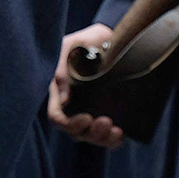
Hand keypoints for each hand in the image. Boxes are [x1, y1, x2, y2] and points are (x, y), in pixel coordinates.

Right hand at [47, 22, 124, 148]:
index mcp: (59, 93)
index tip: (87, 118)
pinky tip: (121, 134)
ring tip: (116, 130)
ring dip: (102, 139)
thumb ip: (61, 72)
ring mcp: (89, 110)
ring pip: (91, 136)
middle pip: (76, 132)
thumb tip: (64, 101)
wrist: (108, 37)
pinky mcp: (106, 112)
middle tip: (106, 121)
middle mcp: (72, 106)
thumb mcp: (70, 49)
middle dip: (91, 133)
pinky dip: (113, 140)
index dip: (69, 124)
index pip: (57, 117)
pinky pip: (106, 135)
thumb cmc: (84, 41)